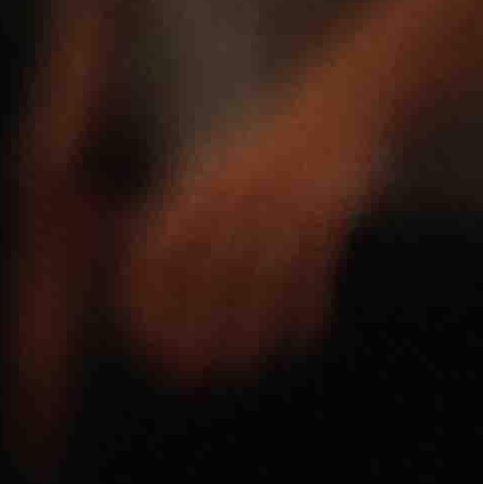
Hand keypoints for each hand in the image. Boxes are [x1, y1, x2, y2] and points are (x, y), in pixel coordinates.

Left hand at [112, 83, 387, 387]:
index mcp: (198, 186)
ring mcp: (285, 201)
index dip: (149, 306)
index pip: (156, 257)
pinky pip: (311, 273)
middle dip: (199, 333)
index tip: (150, 348)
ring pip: (263, 283)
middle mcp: (236, 193)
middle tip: (197, 374)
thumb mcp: (210, 175)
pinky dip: (302, 312)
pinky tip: (297, 339)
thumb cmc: (265, 158)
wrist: (340, 109)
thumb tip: (142, 296)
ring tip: (246, 367)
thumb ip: (176, 225)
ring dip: (252, 332)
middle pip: (209, 278)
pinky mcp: (329, 211)